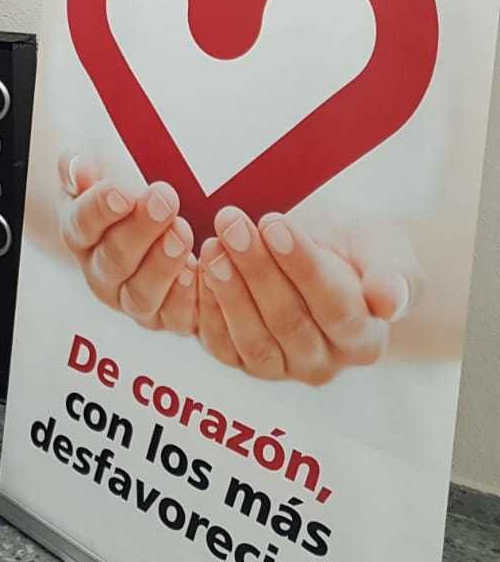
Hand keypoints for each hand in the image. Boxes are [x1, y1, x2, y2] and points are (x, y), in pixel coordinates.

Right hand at [58, 154, 196, 333]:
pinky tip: (200, 270)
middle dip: (140, 231)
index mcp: (80, 235)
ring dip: (163, 265)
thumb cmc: (124, 197)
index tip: (123, 192)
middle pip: (113, 260)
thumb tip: (76, 166)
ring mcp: (131, 299)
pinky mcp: (165, 316)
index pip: (83, 224)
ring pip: (141, 294)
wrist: (143, 228)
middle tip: (164, 202)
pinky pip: (176, 317)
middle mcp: (100, 273)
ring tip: (183, 232)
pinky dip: (189, 298)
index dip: (100, 209)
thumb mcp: (100, 175)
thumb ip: (82, 170)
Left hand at [196, 206, 415, 383]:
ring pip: (251, 338)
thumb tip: (391, 300)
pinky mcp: (241, 359)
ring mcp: (280, 366)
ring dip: (227, 289)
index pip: (335, 307)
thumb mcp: (384, 249)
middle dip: (256, 269)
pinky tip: (196, 269)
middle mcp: (323, 363)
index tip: (274, 223)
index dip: (303, 266)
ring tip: (212, 244)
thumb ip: (392, 275)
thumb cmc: (356, 250)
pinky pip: (220, 343)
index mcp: (364, 340)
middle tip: (231, 224)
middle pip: (288, 322)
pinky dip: (205, 308)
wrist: (324, 256)